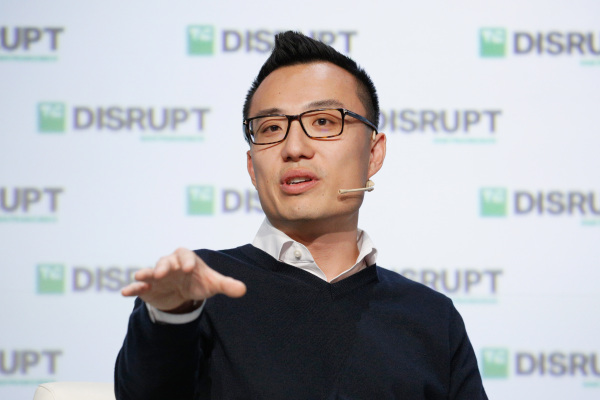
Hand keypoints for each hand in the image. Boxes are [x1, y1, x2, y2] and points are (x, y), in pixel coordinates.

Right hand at [121, 248, 246, 311]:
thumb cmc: (199, 282)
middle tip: (163, 271)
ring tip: (140, 277)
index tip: (188, 268)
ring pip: (150, 271)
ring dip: (145, 274)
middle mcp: (170, 264)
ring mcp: (157, 275)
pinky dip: (133, 288)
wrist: (184, 293)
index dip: (187, 261)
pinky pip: (139, 287)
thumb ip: (226, 285)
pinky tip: (125, 292)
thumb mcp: (213, 284)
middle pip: (166, 261)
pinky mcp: (148, 287)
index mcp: (187, 259)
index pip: (186, 256)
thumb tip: (243, 290)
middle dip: (164, 265)